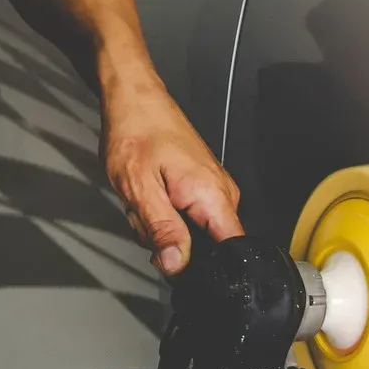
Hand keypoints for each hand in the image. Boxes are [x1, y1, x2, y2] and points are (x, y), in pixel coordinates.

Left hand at [102, 82, 242, 274]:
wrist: (135, 98)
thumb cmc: (136, 131)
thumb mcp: (139, 187)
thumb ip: (161, 230)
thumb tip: (177, 265)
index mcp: (213, 197)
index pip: (234, 251)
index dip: (209, 269)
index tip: (179, 263)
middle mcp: (223, 194)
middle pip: (206, 247)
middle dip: (169, 241)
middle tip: (144, 214)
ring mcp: (215, 190)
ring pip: (192, 233)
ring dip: (161, 225)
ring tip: (144, 197)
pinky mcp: (203, 187)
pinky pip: (188, 216)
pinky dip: (163, 212)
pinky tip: (150, 193)